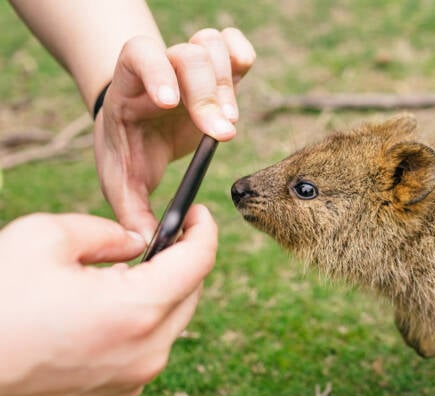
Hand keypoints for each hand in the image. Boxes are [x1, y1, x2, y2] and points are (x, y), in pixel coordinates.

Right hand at [0, 206, 216, 395]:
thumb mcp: (43, 238)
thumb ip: (104, 232)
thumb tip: (136, 242)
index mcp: (138, 311)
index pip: (197, 263)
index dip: (202, 231)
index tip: (199, 214)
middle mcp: (147, 352)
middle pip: (190, 294)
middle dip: (183, 261)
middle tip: (163, 235)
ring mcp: (132, 379)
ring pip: (169, 324)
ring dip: (160, 292)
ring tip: (124, 270)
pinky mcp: (113, 395)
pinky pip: (145, 349)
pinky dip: (140, 322)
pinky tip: (106, 307)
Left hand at [93, 28, 254, 240]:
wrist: (133, 125)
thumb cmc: (128, 152)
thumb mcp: (122, 182)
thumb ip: (132, 212)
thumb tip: (149, 244)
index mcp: (130, 87)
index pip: (140, 55)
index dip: (156, 72)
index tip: (169, 104)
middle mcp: (162, 68)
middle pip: (188, 55)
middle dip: (209, 94)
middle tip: (222, 133)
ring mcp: (191, 65)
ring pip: (212, 44)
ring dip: (227, 82)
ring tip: (229, 121)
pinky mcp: (219, 69)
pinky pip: (233, 42)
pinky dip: (241, 52)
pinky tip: (242, 73)